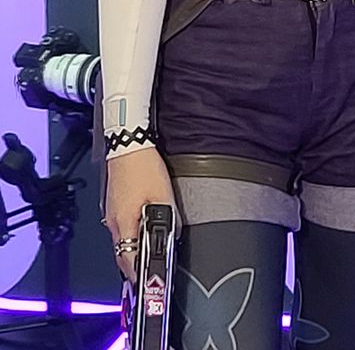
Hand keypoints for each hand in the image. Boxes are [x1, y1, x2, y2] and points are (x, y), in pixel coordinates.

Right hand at [103, 146, 178, 282]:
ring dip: (133, 247)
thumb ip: (168, 218)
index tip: (149, 281)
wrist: (128, 144)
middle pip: (122, 252)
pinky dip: (130, 232)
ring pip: (121, 239)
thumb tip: (172, 234)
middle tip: (149, 270)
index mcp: (124, 222)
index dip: (139, 273)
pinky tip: (141, 226)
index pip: (128, 259)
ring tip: (148, 250)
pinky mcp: (113, 202)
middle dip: (135, 264)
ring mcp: (112, 211)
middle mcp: (114, 220)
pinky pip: (120, 225)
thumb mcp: (163, 194)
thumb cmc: (143, 166)